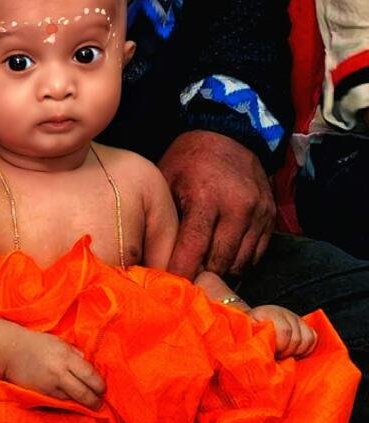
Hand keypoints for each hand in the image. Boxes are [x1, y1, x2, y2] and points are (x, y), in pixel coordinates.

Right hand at [3, 328, 104, 408]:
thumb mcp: (59, 343)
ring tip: (88, 403)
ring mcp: (48, 385)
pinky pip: (58, 402)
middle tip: (99, 403)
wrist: (10, 351)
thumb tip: (90, 366)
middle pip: (84, 393)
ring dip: (81, 403)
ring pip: (71, 400)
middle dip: (95, 401)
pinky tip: (71, 402)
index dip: (100, 386)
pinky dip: (67, 403)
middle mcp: (59, 372)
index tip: (103, 390)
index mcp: (66, 356)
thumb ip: (75, 354)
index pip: (90, 375)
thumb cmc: (38, 344)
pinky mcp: (40, 394)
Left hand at [159, 131, 274, 280]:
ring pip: (240, 262)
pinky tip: (222, 257)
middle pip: (219, 261)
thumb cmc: (189, 161)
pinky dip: (239, 260)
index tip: (170, 286)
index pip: (194, 248)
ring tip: (202, 270)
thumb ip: (163, 217)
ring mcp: (258, 213)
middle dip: (201, 275)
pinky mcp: (271, 217)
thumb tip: (151, 256)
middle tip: (185, 282)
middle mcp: (237, 207)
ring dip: (221, 270)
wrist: (228, 135)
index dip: (182, 271)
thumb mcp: (166, 180)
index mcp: (206, 197)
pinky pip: (257, 254)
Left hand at [248, 304, 317, 358]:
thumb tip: (263, 352)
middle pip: (296, 338)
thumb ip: (255, 340)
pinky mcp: (303, 324)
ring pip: (307, 339)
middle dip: (287, 352)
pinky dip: (305, 348)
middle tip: (277, 355)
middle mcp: (284, 313)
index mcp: (268, 313)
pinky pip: (313, 338)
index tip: (273, 353)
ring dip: (297, 351)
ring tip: (284, 354)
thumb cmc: (249, 331)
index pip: (284, 331)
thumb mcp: (248, 334)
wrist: (253, 322)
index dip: (281, 346)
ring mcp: (295, 318)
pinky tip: (294, 352)